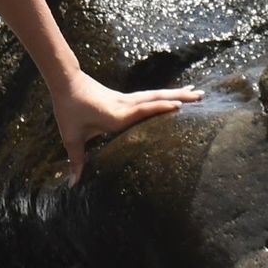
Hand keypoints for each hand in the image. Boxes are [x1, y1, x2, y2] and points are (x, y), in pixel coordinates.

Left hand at [53, 72, 201, 180]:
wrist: (65, 82)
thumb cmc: (68, 110)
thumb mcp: (71, 137)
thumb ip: (76, 161)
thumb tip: (73, 185)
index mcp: (116, 116)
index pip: (142, 110)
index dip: (160, 107)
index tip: (179, 105)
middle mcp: (125, 105)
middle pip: (156, 99)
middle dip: (179, 98)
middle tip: (201, 96)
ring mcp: (126, 100)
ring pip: (155, 96)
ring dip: (176, 94)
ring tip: (197, 93)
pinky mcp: (125, 98)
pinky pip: (149, 97)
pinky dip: (164, 96)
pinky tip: (173, 96)